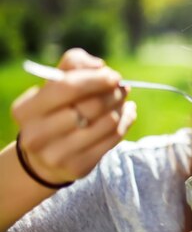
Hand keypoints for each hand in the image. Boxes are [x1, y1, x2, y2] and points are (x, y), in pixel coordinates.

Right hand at [11, 48, 136, 185]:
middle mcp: (37, 134)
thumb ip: (74, 65)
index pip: (67, 87)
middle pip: (91, 106)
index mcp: (26, 110)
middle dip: (113, 93)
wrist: (44, 158)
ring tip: (122, 101)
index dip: (96, 79)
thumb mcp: (53, 86)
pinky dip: (125, 122)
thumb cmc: (54, 112)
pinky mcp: (79, 167)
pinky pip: (114, 139)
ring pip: (107, 123)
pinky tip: (126, 114)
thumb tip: (100, 66)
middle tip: (122, 88)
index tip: (114, 76)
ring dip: (121, 107)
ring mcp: (57, 155)